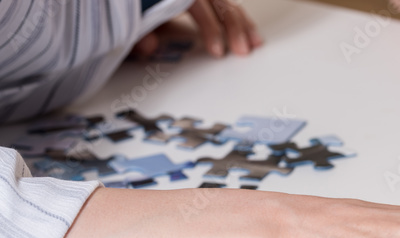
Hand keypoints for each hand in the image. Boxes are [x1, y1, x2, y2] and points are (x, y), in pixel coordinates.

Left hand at [132, 0, 261, 58]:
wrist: (125, 3)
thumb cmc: (132, 6)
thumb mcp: (131, 16)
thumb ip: (137, 31)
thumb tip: (147, 46)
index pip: (197, 5)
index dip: (210, 28)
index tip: (217, 50)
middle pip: (218, 2)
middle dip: (232, 27)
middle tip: (242, 50)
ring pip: (226, 2)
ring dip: (242, 23)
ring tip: (255, 43)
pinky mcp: (204, 1)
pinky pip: (226, 3)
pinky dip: (238, 17)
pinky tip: (249, 30)